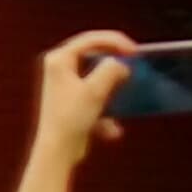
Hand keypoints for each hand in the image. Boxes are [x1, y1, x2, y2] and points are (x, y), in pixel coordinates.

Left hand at [34, 30, 137, 155]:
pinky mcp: (72, 105)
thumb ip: (111, 70)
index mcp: (59, 59)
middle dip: (114, 63)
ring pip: (96, 79)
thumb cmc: (71, 118)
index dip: (115, 40)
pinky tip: (111, 130)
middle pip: (93, 56)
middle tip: (133, 63)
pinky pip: (95, 101)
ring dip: (112, 88)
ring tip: (125, 93)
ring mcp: (65, 87)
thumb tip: (121, 65)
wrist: (58, 152)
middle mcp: (59, 69)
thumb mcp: (95, 90)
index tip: (134, 51)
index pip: (90, 39)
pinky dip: (105, 113)